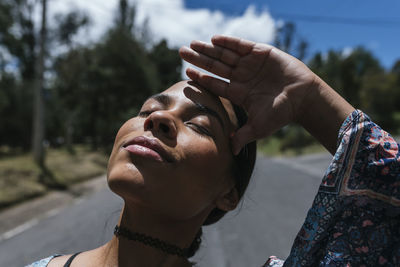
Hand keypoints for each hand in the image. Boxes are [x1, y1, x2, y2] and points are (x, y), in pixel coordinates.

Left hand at [179, 35, 317, 154]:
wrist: (304, 98)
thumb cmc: (282, 113)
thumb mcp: (259, 127)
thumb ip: (244, 136)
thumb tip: (231, 151)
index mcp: (238, 93)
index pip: (215, 84)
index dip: (201, 78)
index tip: (187, 73)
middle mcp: (241, 77)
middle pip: (215, 66)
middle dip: (198, 59)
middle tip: (181, 52)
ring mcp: (250, 65)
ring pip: (225, 54)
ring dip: (208, 49)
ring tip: (192, 44)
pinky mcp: (261, 53)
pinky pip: (241, 46)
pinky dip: (228, 42)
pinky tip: (213, 39)